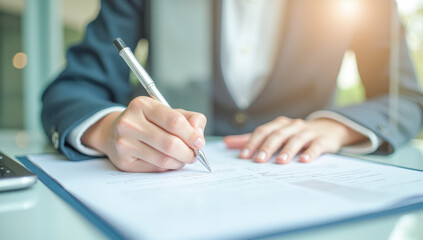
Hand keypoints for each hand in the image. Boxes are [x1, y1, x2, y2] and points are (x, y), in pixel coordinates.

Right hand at [81, 96, 206, 171]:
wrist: (115, 132)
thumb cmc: (148, 121)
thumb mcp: (168, 112)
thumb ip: (190, 119)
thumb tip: (198, 135)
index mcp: (142, 105)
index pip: (174, 121)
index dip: (191, 134)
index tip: (199, 142)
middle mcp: (129, 123)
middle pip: (170, 143)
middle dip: (188, 152)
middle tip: (194, 155)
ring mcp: (124, 143)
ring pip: (163, 159)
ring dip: (180, 162)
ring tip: (183, 158)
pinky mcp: (123, 162)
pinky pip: (155, 169)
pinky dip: (168, 167)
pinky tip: (169, 161)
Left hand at [224, 116, 365, 163]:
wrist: (328, 130)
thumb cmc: (294, 134)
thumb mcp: (273, 134)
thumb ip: (251, 139)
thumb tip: (226, 142)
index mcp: (279, 124)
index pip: (263, 131)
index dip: (252, 142)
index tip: (244, 156)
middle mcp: (292, 126)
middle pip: (278, 134)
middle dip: (267, 147)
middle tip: (259, 160)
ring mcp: (308, 132)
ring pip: (296, 139)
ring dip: (287, 150)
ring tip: (280, 161)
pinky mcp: (323, 140)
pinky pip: (316, 146)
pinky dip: (310, 152)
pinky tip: (304, 161)